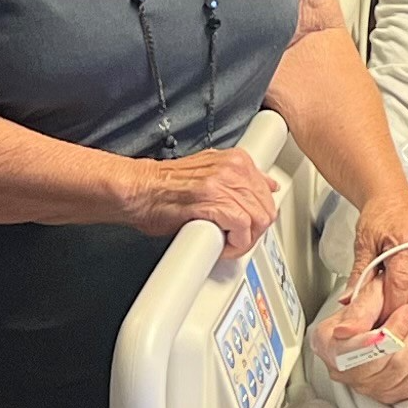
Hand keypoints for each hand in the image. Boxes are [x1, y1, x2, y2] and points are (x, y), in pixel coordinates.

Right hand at [106, 146, 281, 256]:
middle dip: (254, 231)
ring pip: (259, 220)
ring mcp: (226, 185)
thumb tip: (267, 186)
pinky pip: (243, 229)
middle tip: (235, 239)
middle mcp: (234, 169)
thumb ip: (239, 179)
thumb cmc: (165, 188)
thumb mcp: (211, 173)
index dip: (258, 214)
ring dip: (245, 240)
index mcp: (236, 160)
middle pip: (267, 209)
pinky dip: (235, 245)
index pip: (268, 192)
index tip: (249, 225)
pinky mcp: (216, 203)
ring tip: (226, 244)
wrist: (139, 191)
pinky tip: (221, 246)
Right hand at [320, 273, 407, 407]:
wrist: (370, 319)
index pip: (362, 349)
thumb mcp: (363, 292)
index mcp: (330, 346)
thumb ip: (361, 307)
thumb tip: (347, 330)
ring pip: (405, 374)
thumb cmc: (365, 306)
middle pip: (388, 363)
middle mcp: (345, 372)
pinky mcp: (387, 394)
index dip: (391, 331)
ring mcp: (366, 387)